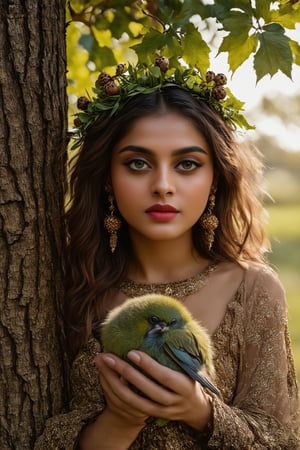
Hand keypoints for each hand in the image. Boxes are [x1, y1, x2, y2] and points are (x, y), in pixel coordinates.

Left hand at [95, 351, 212, 429]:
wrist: (194, 409)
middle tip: (108, 356)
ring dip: (115, 382)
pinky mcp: (151, 415)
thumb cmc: (190, 378)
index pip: (164, 376)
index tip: (132, 352)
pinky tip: (105, 377)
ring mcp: (161, 411)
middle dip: (126, 372)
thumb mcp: (190, 368)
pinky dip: (117, 392)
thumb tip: (164, 327)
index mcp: (184, 386)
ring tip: (102, 363)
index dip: (148, 366)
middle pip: (146, 389)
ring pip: (134, 400)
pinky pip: (130, 405)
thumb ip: (177, 354)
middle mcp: (173, 401)